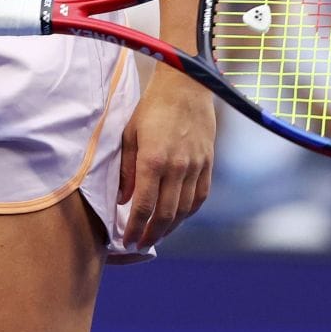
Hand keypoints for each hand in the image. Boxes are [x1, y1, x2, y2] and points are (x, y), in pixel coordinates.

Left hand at [117, 67, 214, 248]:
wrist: (185, 87)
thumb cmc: (151, 108)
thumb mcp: (129, 134)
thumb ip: (126, 169)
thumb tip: (123, 200)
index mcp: (153, 160)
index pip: (143, 206)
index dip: (134, 227)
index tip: (127, 240)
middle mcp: (176, 167)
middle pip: (165, 214)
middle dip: (151, 234)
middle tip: (139, 244)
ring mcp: (196, 167)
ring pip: (184, 210)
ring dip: (170, 228)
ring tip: (156, 235)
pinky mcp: (208, 164)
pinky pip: (199, 197)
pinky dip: (188, 213)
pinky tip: (178, 218)